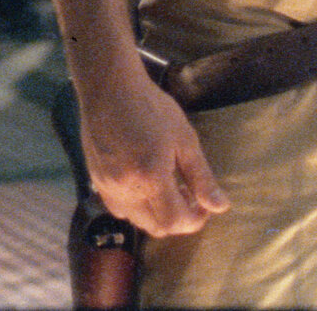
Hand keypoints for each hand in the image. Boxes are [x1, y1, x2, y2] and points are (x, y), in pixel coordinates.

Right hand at [79, 76, 228, 237]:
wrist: (109, 88)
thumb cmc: (151, 107)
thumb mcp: (184, 139)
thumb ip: (201, 177)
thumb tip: (220, 206)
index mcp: (151, 178)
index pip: (176, 221)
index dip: (195, 220)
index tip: (204, 204)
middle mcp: (126, 189)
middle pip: (156, 228)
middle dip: (177, 220)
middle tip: (187, 195)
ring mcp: (107, 186)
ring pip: (136, 221)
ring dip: (156, 215)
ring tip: (165, 189)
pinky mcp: (96, 179)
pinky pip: (118, 208)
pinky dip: (135, 207)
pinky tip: (142, 184)